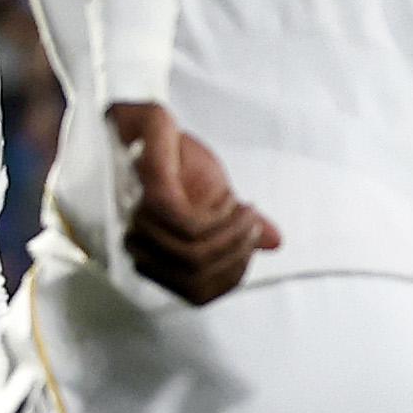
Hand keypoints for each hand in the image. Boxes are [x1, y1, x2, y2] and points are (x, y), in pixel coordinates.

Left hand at [110, 104, 278, 305]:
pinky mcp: (146, 189)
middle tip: (253, 228)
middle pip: (195, 278)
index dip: (230, 280)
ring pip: (191, 254)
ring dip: (231, 235)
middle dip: (236, 256)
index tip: (250, 252)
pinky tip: (231, 201)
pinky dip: (216, 217)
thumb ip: (239, 226)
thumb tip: (274, 242)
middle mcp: (141, 241)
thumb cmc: (176, 163)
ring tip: (246, 212)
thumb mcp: (216, 197)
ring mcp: (138, 217)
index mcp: (156, 252)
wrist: (144, 119)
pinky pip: (183, 223)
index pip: (195, 294)